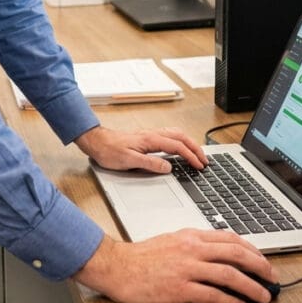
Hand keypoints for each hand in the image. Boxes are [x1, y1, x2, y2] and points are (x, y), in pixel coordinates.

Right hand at [73, 230, 277, 302]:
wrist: (117, 266)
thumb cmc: (141, 257)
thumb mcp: (172, 241)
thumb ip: (194, 244)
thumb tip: (218, 252)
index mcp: (191, 236)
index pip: (230, 238)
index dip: (252, 250)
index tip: (263, 260)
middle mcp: (192, 249)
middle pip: (235, 254)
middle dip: (260, 266)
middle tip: (273, 278)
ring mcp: (186, 268)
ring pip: (229, 274)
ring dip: (251, 286)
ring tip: (264, 296)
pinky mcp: (179, 288)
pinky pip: (212, 295)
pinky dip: (230, 302)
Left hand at [74, 125, 206, 172]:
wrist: (96, 142)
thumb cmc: (109, 151)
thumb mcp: (129, 161)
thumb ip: (150, 164)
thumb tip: (168, 167)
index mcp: (150, 140)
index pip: (177, 146)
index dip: (191, 156)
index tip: (200, 165)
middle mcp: (152, 135)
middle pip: (181, 137)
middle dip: (195, 148)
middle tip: (205, 159)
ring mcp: (150, 135)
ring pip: (176, 134)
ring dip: (188, 143)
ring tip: (197, 153)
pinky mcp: (146, 138)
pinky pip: (169, 136)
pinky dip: (179, 141)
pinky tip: (179, 148)